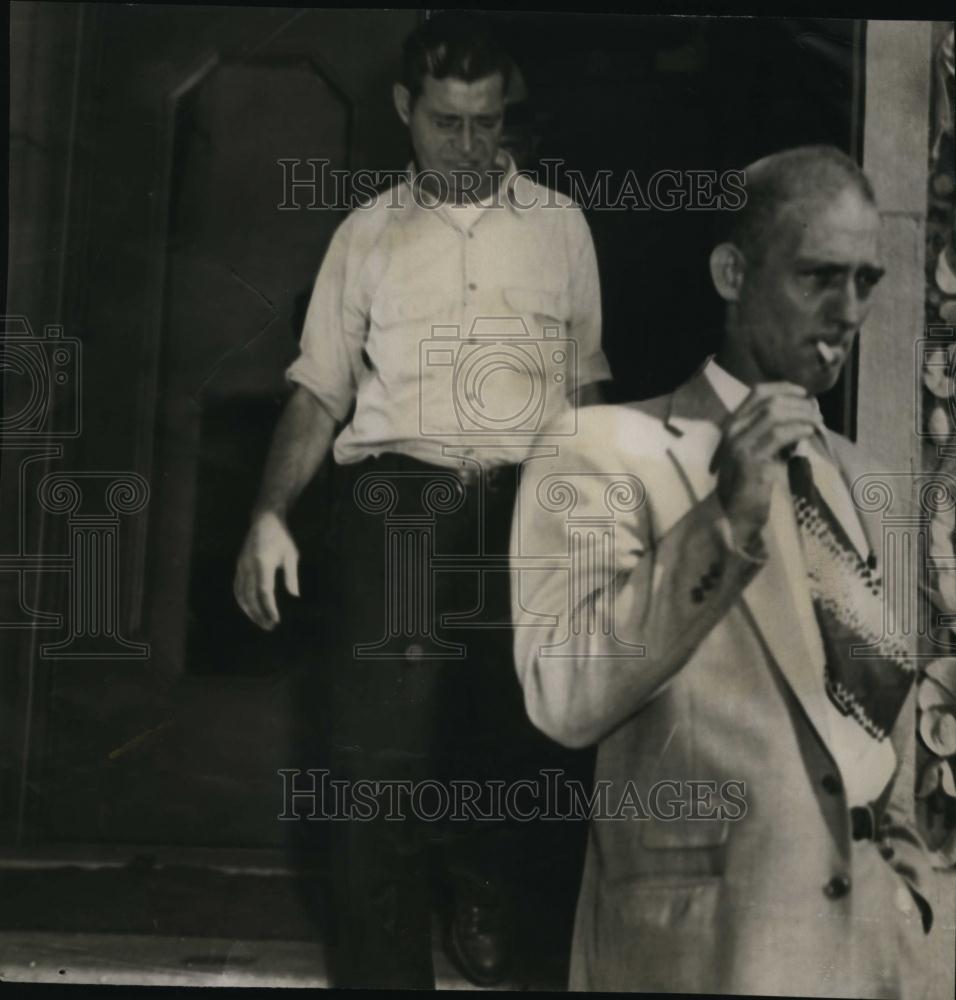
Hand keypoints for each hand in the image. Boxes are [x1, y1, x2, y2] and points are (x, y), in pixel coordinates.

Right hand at [234, 510, 299, 629]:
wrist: (264, 520)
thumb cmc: (281, 537)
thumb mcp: (291, 554)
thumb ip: (292, 575)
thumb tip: (295, 595)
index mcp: (263, 562)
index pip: (264, 591)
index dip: (269, 607)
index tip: (276, 620)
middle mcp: (248, 566)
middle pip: (250, 596)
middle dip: (259, 614)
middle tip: (270, 627)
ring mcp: (241, 566)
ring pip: (240, 594)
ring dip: (249, 611)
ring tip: (261, 622)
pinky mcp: (239, 566)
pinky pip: (237, 588)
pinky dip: (243, 601)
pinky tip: (251, 610)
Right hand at [711, 382, 823, 543]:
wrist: (734, 516)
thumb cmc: (749, 486)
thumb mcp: (758, 452)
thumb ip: (771, 434)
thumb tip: (800, 417)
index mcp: (732, 425)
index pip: (757, 392)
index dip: (784, 388)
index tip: (804, 393)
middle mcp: (732, 430)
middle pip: (769, 400)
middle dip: (797, 402)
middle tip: (816, 412)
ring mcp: (738, 443)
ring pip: (774, 413)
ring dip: (801, 414)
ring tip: (816, 422)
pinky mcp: (749, 458)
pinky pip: (779, 434)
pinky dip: (798, 429)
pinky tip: (808, 433)